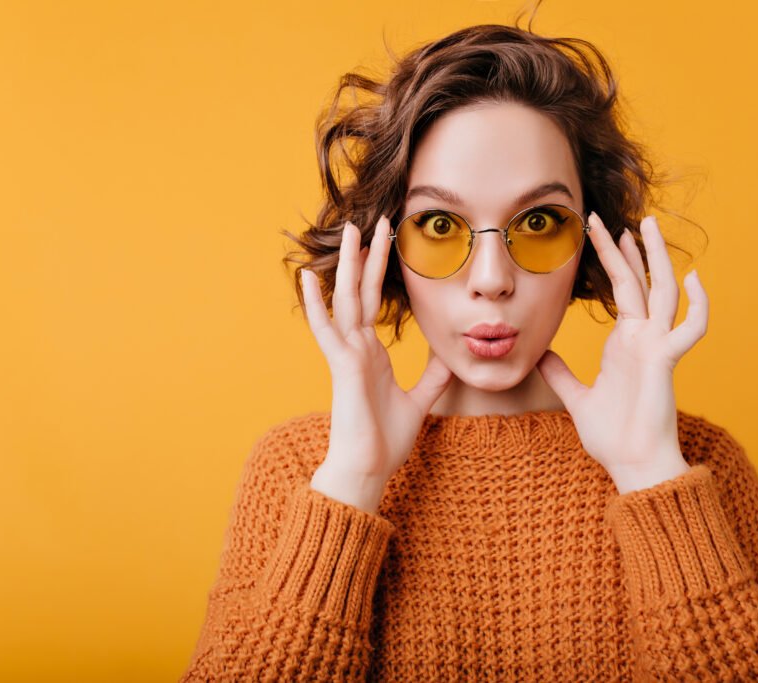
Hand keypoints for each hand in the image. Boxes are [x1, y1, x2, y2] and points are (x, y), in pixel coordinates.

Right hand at [300, 216, 453, 510]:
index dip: (379, 270)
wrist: (369, 468)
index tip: (386, 241)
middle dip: (368, 255)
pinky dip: (315, 304)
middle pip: (361, 290)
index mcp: (371, 353)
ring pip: (346, 299)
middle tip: (374, 220)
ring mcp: (346, 354)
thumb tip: (449, 359)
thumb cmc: (386, 440)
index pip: (374, 301)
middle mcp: (356, 347)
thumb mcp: (419, 401)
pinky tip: (307, 277)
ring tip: (351, 231)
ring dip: (348, 264)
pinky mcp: (342, 366)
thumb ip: (431, 378)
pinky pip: (326, 329)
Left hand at [536, 211, 708, 493]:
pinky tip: (696, 276)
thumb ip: (561, 375)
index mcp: (626, 343)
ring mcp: (657, 347)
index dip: (613, 260)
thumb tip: (541, 356)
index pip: (621, 290)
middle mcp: (644, 338)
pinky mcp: (666, 362)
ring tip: (647, 224)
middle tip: (608, 215)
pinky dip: (698, 304)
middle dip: (625, 248)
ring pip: (663, 292)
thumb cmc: (612, 436)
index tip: (600, 232)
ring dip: (657, 258)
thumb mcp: (577, 398)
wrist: (631, 466)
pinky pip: (689, 329)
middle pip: (638, 281)